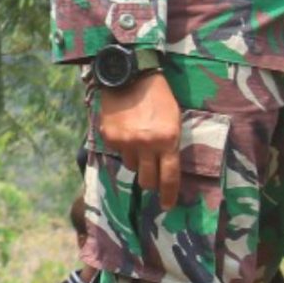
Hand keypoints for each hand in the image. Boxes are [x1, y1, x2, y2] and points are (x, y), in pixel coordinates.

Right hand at [95, 69, 182, 207]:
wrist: (130, 77)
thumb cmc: (159, 98)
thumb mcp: (173, 121)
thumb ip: (170, 145)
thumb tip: (165, 169)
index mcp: (168, 140)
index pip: (169, 176)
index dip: (169, 194)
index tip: (167, 205)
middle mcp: (146, 144)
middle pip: (147, 179)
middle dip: (150, 182)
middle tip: (151, 178)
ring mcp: (126, 142)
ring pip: (132, 166)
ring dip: (136, 159)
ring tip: (137, 140)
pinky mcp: (110, 137)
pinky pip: (118, 152)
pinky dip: (123, 146)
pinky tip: (125, 130)